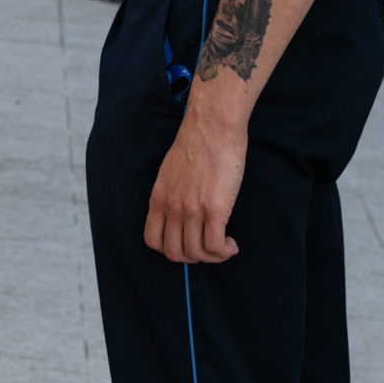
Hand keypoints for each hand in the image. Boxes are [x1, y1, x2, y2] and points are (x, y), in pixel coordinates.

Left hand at [143, 106, 246, 263]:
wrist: (213, 125)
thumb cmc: (198, 143)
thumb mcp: (172, 171)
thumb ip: (173, 193)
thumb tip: (182, 212)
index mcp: (159, 197)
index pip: (152, 240)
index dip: (171, 249)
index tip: (188, 242)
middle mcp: (171, 206)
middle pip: (175, 253)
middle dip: (194, 257)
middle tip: (209, 247)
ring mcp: (192, 209)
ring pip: (196, 253)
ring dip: (213, 257)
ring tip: (224, 246)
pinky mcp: (215, 209)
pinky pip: (215, 246)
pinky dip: (224, 252)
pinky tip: (231, 244)